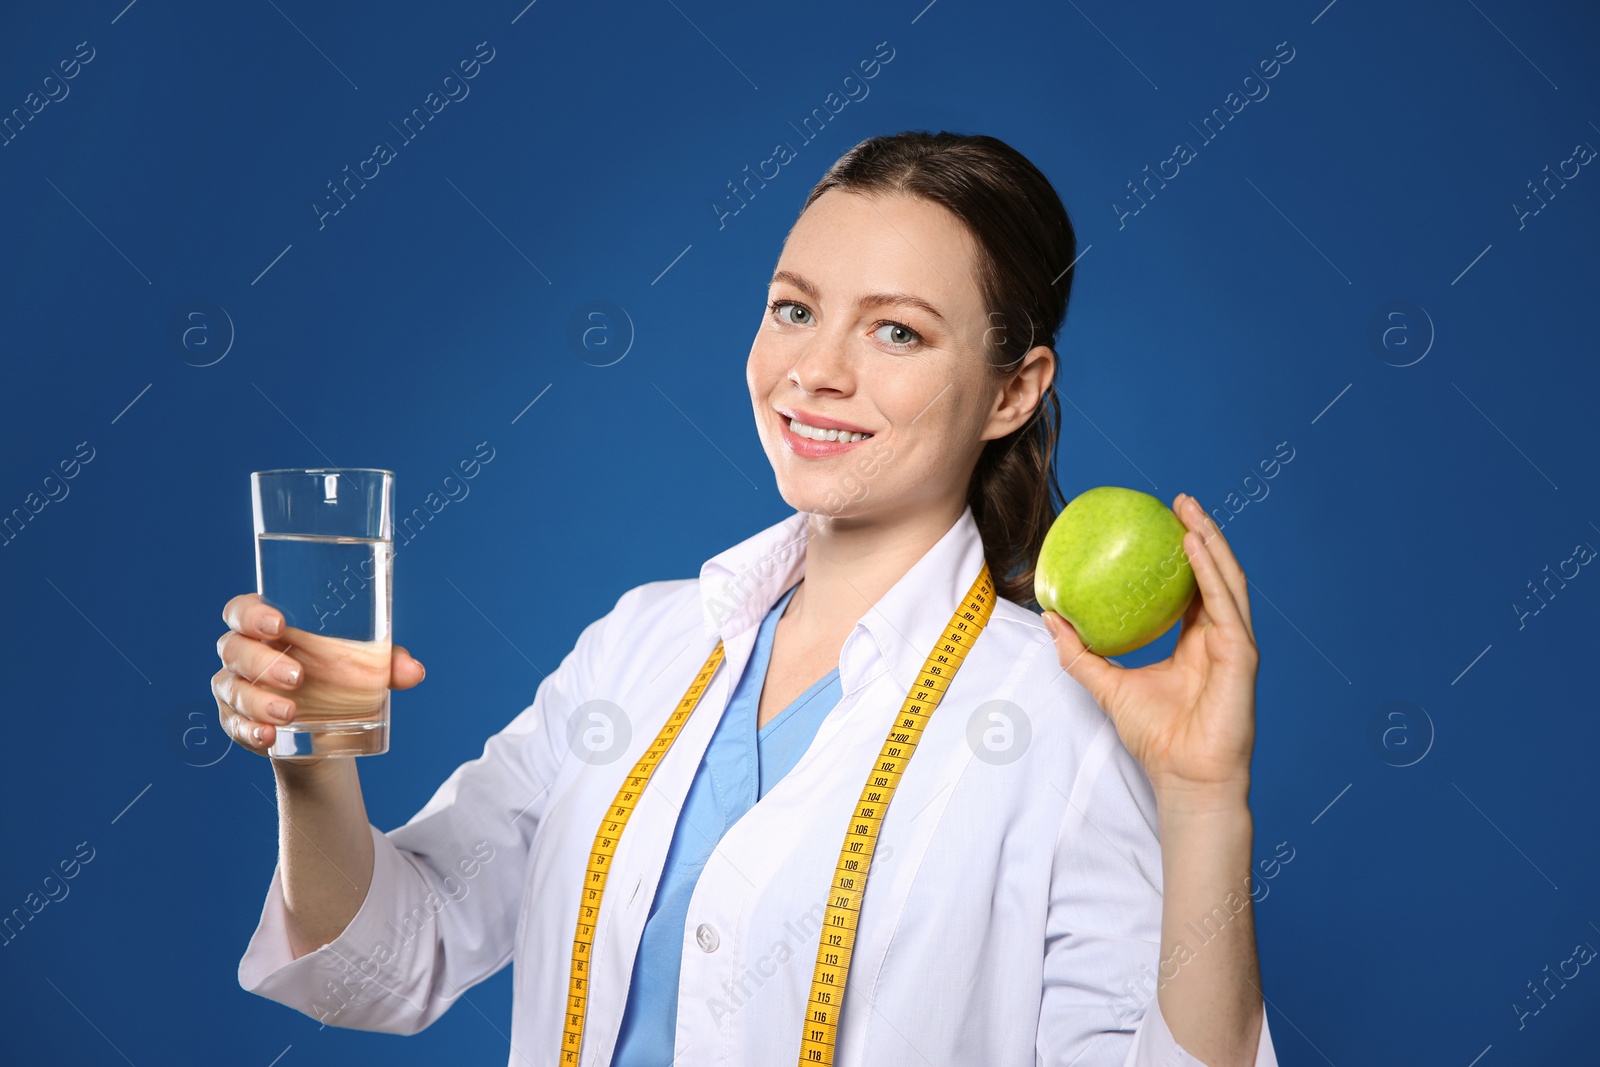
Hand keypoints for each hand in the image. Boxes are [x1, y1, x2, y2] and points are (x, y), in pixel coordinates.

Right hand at [211, 592, 426, 756]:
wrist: (326, 732)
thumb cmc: (340, 679)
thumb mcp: (365, 668)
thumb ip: (389, 663)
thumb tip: (414, 671)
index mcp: (269, 627)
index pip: (242, 609)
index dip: (251, 613)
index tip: (279, 624)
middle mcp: (244, 653)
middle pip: (234, 648)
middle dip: (262, 661)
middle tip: (297, 676)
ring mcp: (236, 688)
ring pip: (231, 688)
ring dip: (258, 700)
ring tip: (290, 712)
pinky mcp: (237, 722)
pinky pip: (233, 725)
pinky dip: (249, 731)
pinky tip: (268, 736)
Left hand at [1042, 494, 1258, 798]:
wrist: (1183, 776)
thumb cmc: (1155, 737)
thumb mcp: (1107, 685)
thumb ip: (1080, 652)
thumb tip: (1049, 617)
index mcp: (1196, 641)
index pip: (1192, 586)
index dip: (1182, 552)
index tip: (1159, 520)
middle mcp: (1219, 636)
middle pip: (1214, 573)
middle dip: (1200, 532)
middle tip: (1177, 500)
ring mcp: (1234, 643)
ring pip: (1226, 579)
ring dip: (1210, 541)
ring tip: (1189, 510)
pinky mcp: (1242, 655)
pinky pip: (1224, 604)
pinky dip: (1211, 572)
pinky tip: (1194, 545)